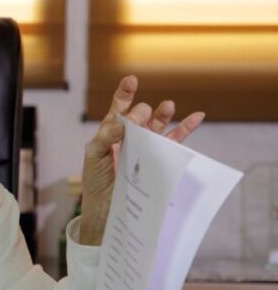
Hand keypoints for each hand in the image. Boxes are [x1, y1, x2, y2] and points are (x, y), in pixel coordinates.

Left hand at [79, 75, 204, 244]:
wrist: (106, 208)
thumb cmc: (95, 180)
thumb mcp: (92, 155)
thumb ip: (105, 136)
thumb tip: (123, 122)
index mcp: (111, 132)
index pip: (119, 108)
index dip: (125, 93)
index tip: (131, 80)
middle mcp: (129, 137)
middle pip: (140, 116)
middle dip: (140, 113)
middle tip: (140, 118)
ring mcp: (144, 148)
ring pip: (158, 125)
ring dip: (163, 114)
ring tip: (168, 106)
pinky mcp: (156, 160)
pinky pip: (173, 142)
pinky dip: (185, 129)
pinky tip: (196, 117)